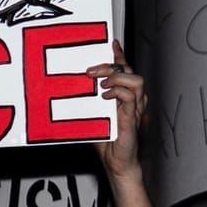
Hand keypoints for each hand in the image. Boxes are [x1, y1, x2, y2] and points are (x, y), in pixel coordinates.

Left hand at [85, 40, 145, 179]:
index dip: (119, 55)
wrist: (116, 163)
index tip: (111, 42)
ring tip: (102, 85)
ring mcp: (135, 108)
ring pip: (135, 80)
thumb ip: (89, 102)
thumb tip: (71, 89)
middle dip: (109, 65)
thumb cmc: (107, 142)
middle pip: (128, 70)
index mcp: (124, 96)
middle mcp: (132, 99)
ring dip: (117, 78)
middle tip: (91, 72)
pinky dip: (118, 92)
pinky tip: (106, 97)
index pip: (124, 70)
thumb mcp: (93, 116)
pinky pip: (131, 97)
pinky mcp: (133, 118)